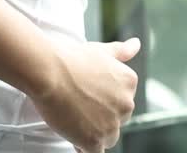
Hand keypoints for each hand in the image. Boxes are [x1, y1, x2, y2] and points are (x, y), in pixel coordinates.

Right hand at [31, 38, 139, 152]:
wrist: (50, 72)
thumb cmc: (70, 59)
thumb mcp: (101, 50)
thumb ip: (121, 52)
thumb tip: (135, 44)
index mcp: (129, 82)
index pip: (121, 101)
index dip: (102, 102)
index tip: (87, 98)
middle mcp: (126, 104)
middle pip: (116, 120)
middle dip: (100, 118)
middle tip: (78, 108)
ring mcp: (112, 124)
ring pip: (107, 137)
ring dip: (93, 133)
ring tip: (73, 121)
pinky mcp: (95, 140)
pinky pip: (95, 152)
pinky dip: (85, 147)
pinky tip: (74, 138)